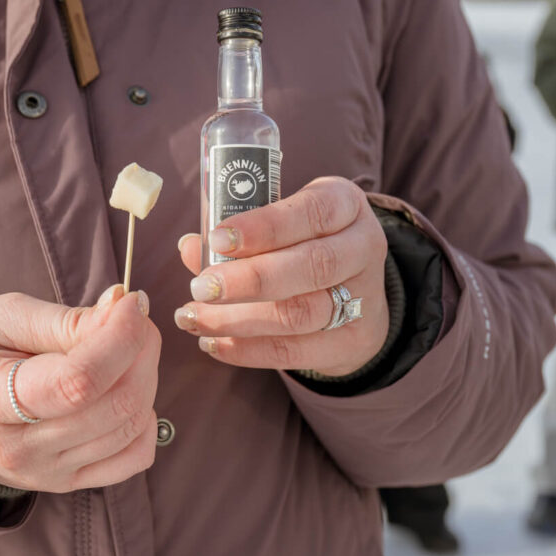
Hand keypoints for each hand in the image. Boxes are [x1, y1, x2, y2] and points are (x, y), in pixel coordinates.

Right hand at [0, 286, 160, 492]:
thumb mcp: (1, 317)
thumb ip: (64, 319)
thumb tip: (122, 308)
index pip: (76, 382)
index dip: (119, 339)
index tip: (130, 302)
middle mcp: (19, 450)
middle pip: (113, 405)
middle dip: (140, 350)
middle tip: (132, 316)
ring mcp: (47, 473)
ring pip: (130, 427)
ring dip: (146, 375)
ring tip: (128, 344)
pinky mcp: (69, 482)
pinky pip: (133, 458)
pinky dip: (144, 419)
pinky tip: (125, 388)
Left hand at [175, 176, 389, 376]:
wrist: (357, 295)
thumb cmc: (303, 244)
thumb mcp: (282, 224)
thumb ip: (239, 235)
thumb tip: (190, 247)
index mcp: (345, 204)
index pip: (313, 212)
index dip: (265, 226)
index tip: (217, 238)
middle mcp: (363, 247)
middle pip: (311, 266)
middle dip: (248, 279)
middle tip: (200, 287)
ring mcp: (364, 298)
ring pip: (301, 313)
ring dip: (238, 320)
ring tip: (194, 318)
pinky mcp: (353, 342)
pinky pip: (296, 352)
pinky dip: (248, 350)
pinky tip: (214, 343)